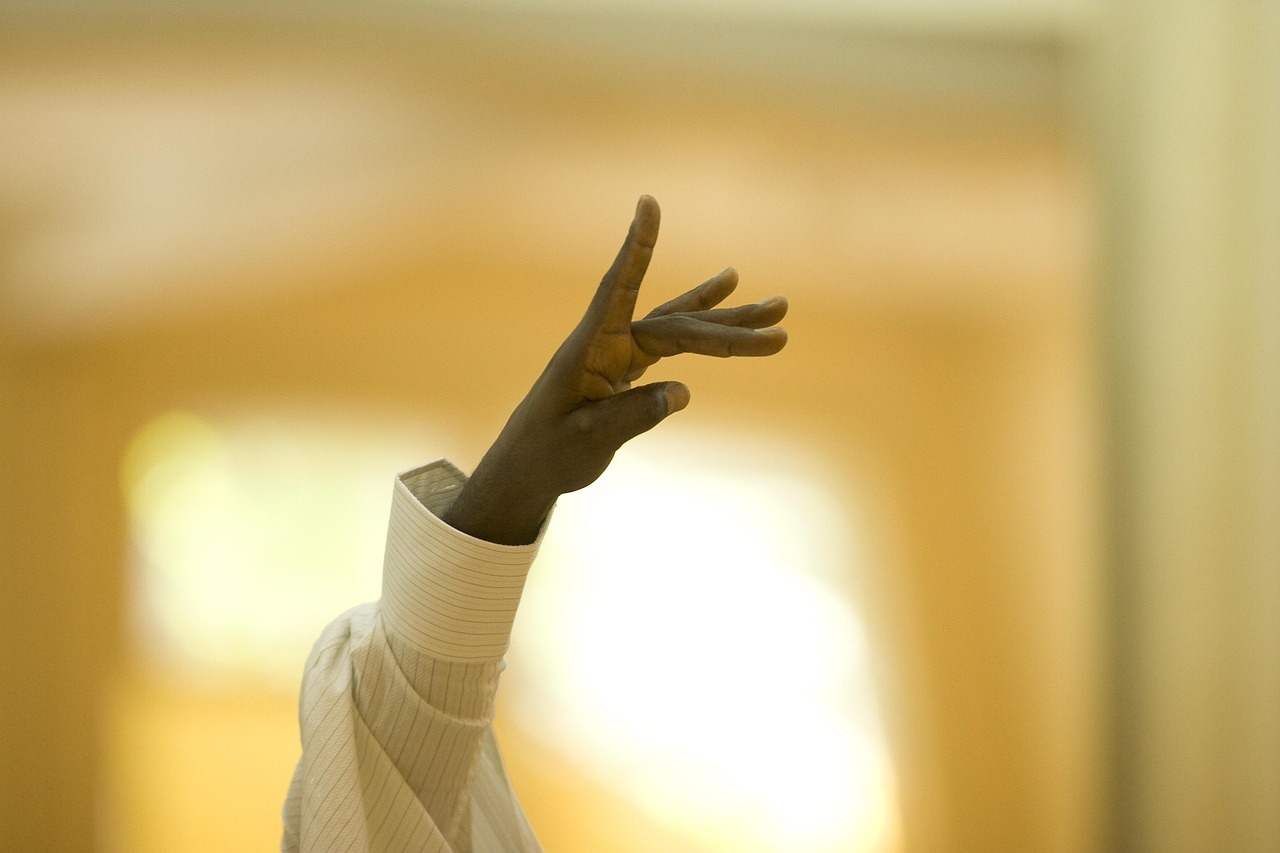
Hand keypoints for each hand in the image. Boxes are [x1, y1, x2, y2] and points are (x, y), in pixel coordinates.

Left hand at [442, 195, 787, 544]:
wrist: (529, 466)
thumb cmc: (549, 452)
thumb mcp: (587, 441)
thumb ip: (631, 416)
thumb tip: (684, 392)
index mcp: (590, 347)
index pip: (618, 287)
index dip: (636, 249)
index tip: (648, 204)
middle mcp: (609, 339)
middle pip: (677, 322)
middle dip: (731, 322)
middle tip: (782, 315)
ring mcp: (621, 350)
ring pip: (683, 327)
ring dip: (728, 319)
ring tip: (777, 306)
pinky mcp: (629, 365)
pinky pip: (674, 341)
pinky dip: (704, 328)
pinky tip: (730, 306)